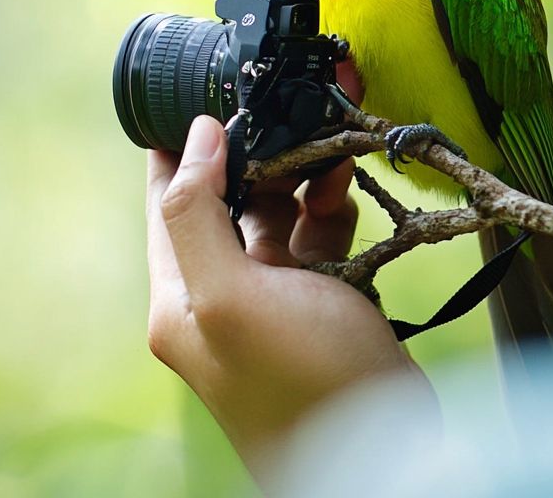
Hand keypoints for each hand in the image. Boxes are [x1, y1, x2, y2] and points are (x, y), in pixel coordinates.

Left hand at [146, 110, 430, 484]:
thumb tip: (192, 138)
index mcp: (179, 298)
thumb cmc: (302, 383)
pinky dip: (331, 213)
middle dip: (258, 158)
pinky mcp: (321, 306)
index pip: (166, 204)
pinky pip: (318, 242)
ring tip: (331, 151)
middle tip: (288, 115)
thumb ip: (195, 214)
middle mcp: (218, 298)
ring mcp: (272, 304)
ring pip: (277, 217)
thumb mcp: (231, 294)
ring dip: (301, 181)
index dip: (179, 150)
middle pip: (226, 204)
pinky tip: (346, 192)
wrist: (387, 453)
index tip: (200, 98)